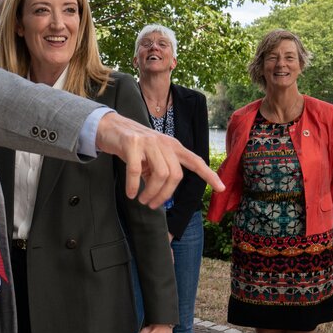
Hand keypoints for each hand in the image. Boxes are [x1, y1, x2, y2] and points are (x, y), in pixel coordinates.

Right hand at [96, 112, 223, 208]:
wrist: (110, 127)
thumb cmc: (133, 146)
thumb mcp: (151, 157)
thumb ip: (160, 171)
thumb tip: (162, 193)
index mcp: (172, 146)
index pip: (195, 161)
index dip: (209, 174)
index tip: (221, 188)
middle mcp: (164, 143)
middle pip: (175, 175)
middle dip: (165, 195)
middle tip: (151, 204)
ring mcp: (149, 142)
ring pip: (160, 174)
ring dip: (151, 193)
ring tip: (142, 199)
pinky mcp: (132, 144)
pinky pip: (136, 171)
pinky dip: (133, 186)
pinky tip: (130, 194)